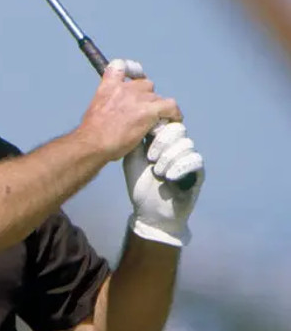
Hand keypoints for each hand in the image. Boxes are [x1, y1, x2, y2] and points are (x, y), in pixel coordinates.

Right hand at [80, 59, 181, 160]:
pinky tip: (174, 121)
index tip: (134, 77)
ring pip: (158, 98)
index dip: (130, 70)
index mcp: (108, 87)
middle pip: (146, 85)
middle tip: (145, 113)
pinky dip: (174, 114)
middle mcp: (125, 88)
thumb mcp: (95, 111)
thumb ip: (108, 104)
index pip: (120, 66)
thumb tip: (115, 114)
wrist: (93, 144)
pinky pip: (170, 107)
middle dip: (147, 98)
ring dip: (158, 109)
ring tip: (157, 123)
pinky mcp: (149, 111)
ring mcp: (138, 99)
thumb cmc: (92, 135)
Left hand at [124, 121, 204, 246]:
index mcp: (162, 141)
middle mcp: (177, 147)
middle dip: (162, 141)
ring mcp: (189, 158)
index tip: (146, 137)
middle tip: (150, 157)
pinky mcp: (198, 173)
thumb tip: (139, 118)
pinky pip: (195, 160)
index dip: (158, 126)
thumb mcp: (132, 158)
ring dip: (168, 158)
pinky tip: (168, 177)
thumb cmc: (140, 184)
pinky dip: (179, 167)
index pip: (166, 121)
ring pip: (186, 144)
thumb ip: (136, 138)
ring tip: (157, 172)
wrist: (150, 211)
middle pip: (178, 128)